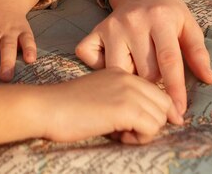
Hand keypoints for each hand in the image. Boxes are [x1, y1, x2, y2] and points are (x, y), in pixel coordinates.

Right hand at [39, 67, 182, 142]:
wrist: (47, 107)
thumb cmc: (67, 107)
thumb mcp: (99, 95)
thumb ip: (121, 99)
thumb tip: (145, 118)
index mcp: (121, 72)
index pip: (156, 91)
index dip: (154, 113)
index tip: (142, 126)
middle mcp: (128, 77)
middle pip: (164, 104)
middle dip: (151, 122)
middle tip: (127, 131)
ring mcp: (128, 91)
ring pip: (160, 117)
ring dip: (144, 132)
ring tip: (120, 133)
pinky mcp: (125, 108)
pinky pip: (151, 128)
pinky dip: (139, 139)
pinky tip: (118, 136)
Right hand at [75, 0, 211, 114]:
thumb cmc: (167, 12)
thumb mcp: (188, 25)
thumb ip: (198, 52)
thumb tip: (209, 79)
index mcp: (161, 18)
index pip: (168, 59)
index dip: (175, 89)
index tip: (179, 112)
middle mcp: (134, 21)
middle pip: (144, 71)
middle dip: (153, 81)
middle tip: (157, 75)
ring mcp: (112, 25)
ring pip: (119, 71)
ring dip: (129, 77)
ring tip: (137, 68)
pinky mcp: (96, 29)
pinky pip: (90, 57)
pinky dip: (98, 66)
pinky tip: (112, 60)